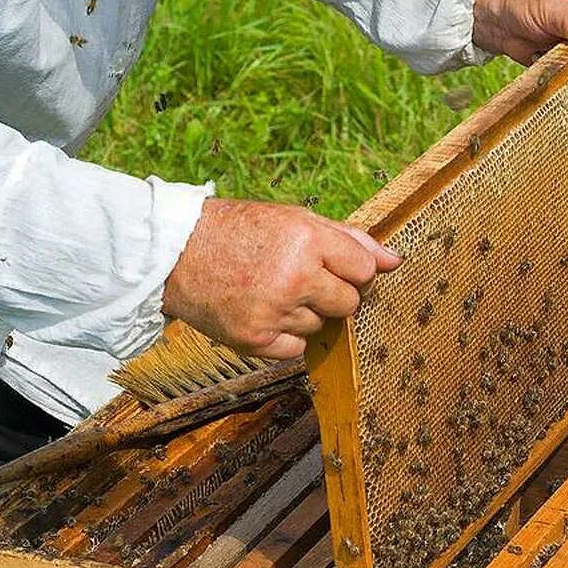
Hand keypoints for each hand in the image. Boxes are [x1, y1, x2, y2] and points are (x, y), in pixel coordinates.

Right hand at [164, 199, 400, 358]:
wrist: (173, 253)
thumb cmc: (240, 232)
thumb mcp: (295, 219)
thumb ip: (349, 239)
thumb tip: (394, 260)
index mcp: (307, 239)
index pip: (364, 270)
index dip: (350, 269)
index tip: (328, 264)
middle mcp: (294, 276)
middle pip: (349, 303)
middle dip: (332, 293)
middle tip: (297, 278)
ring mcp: (274, 311)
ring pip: (323, 325)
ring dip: (305, 313)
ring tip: (270, 290)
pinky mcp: (255, 339)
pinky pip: (298, 347)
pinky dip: (285, 335)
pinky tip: (262, 311)